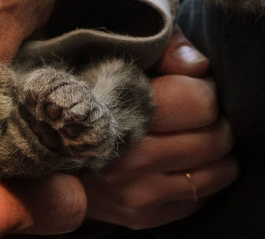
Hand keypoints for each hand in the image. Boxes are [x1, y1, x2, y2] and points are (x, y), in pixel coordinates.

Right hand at [82, 28, 237, 228]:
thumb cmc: (94, 90)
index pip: (199, 103)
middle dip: (218, 121)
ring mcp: (135, 194)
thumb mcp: (123, 53)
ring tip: (204, 137)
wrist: (45, 145)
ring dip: (219, 155)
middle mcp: (129, 159)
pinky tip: (188, 164)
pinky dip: (203, 182)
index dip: (207, 90)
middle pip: (213, 140)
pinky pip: (198, 201)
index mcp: (122, 110)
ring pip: (214, 175)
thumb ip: (167, 48)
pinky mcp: (141, 218)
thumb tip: (201, 66)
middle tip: (203, 113)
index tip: (198, 85)